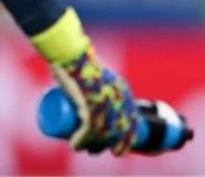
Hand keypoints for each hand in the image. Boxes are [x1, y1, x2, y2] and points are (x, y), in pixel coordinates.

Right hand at [30, 8, 138, 154]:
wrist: (72, 55)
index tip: (120, 147)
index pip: (132, 123)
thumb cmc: (82, 61)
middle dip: (111, 147)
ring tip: (84, 148)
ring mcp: (106, 106)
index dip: (127, 139)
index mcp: (124, 92)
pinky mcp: (91, 109)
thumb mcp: (96, 71)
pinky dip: (80, 141)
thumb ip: (97, 81)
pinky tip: (74, 146)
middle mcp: (119, 101)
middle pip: (118, 134)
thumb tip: (93, 92)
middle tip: (97, 149)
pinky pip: (87, 133)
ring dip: (93, 147)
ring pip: (102, 136)